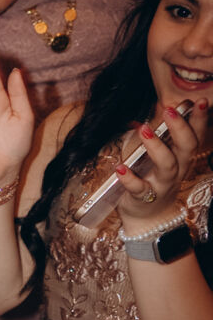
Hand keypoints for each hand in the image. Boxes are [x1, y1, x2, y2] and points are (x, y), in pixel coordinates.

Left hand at [115, 99, 210, 233]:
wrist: (148, 218)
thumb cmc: (154, 180)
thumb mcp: (160, 159)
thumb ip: (154, 139)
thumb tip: (140, 117)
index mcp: (183, 158)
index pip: (195, 136)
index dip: (199, 119)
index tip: (199, 101)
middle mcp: (178, 170)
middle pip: (187, 147)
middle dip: (180, 128)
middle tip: (170, 110)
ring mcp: (162, 184)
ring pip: (166, 164)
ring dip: (156, 146)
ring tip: (143, 129)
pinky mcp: (145, 197)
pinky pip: (139, 188)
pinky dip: (129, 178)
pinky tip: (120, 167)